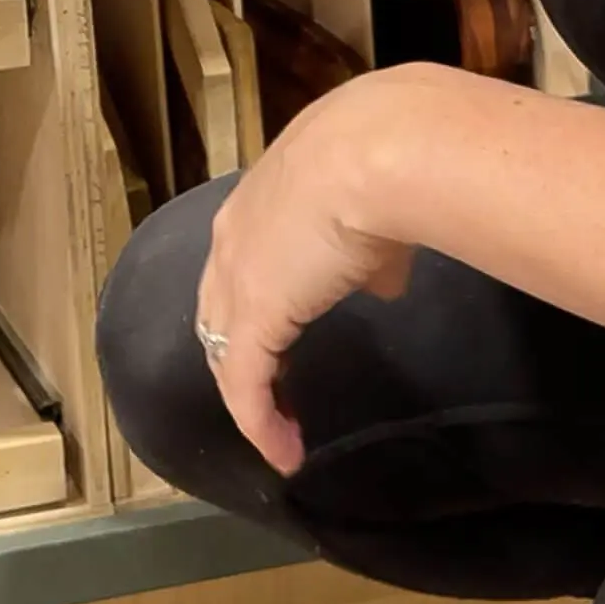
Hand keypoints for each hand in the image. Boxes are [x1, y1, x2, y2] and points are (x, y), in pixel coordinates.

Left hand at [196, 68, 426, 474]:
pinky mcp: (253, 319)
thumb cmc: (386, 160)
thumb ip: (370, 251)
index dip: (254, 307)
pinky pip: (246, 386)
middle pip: (219, 311)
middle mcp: (231, 240)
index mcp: (257, 204)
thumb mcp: (374, 205)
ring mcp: (236, 281)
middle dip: (239, 352)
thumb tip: (385, 281)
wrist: (379, 151)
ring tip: (275, 432)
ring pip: (226, 352)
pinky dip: (262, 423)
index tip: (283, 341)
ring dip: (249, 395)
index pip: (240, 267)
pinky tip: (285, 452)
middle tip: (269, 391)